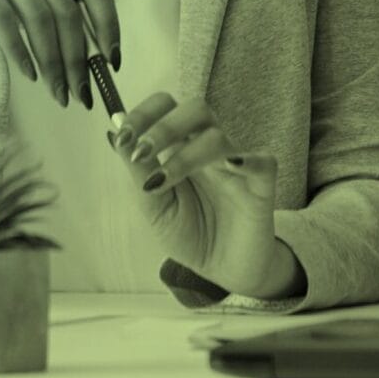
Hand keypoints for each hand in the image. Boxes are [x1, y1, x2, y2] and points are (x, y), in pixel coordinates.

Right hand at [0, 0, 118, 107]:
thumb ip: (52, 5)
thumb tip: (89, 54)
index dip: (109, 25)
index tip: (112, 62)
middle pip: (67, 11)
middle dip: (78, 58)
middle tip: (82, 94)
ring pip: (38, 18)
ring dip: (52, 62)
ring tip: (57, 92)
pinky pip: (3, 19)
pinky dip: (19, 51)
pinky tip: (29, 74)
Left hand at [109, 93, 293, 298]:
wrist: (222, 268)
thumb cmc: (189, 234)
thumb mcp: (154, 207)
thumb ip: (139, 172)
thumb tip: (115, 133)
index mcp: (181, 148)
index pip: (167, 108)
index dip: (144, 113)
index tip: (123, 136)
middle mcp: (209, 149)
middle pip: (196, 109)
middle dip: (164, 127)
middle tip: (142, 153)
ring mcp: (236, 164)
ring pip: (217, 137)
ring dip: (185, 155)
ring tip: (162, 181)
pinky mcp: (261, 185)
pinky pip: (263, 162)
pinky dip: (248, 160)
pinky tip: (231, 166)